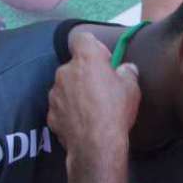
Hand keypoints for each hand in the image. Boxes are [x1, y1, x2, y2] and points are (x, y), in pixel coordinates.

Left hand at [47, 32, 140, 155]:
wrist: (96, 145)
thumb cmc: (115, 111)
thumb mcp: (132, 88)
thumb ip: (128, 72)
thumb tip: (127, 68)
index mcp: (86, 59)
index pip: (82, 38)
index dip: (93, 46)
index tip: (104, 61)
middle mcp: (65, 71)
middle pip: (74, 65)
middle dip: (85, 73)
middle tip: (101, 89)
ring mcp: (54, 93)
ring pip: (65, 86)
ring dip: (75, 92)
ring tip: (91, 109)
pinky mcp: (50, 113)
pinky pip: (61, 106)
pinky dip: (69, 111)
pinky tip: (82, 122)